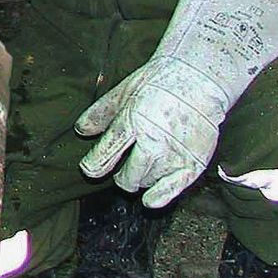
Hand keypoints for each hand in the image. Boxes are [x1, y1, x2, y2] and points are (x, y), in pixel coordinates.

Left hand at [75, 55, 229, 207]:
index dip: (93, 166)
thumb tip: (80, 130)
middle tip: (122, 172)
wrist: (198, 78)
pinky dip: (159, 197)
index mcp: (132, 121)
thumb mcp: (123, 91)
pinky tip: (150, 199)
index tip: (89, 168)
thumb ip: (101, 113)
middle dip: (121, 178)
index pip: (106, 153)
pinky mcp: (194, 162)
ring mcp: (175, 153)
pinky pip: (172, 189)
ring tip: (144, 167)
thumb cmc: (157, 82)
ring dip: (140, 180)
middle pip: (128, 176)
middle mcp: (153, 140)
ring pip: (147, 181)